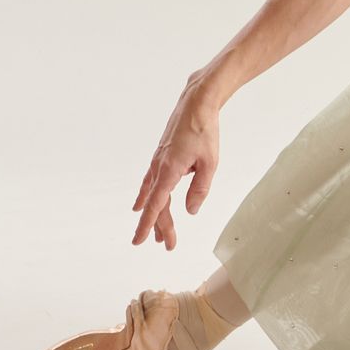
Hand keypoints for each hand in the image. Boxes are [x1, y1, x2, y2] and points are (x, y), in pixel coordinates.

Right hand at [131, 78, 221, 250]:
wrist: (196, 104)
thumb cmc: (205, 131)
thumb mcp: (210, 163)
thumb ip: (200, 189)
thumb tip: (190, 212)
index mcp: (170, 171)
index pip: (156, 205)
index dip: (148, 225)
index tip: (139, 241)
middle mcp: (159, 167)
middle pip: (157, 204)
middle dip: (162, 226)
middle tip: (169, 246)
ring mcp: (158, 161)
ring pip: (154, 194)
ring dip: (156, 214)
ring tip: (157, 235)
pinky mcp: (161, 156)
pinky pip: (150, 182)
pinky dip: (147, 196)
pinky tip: (141, 205)